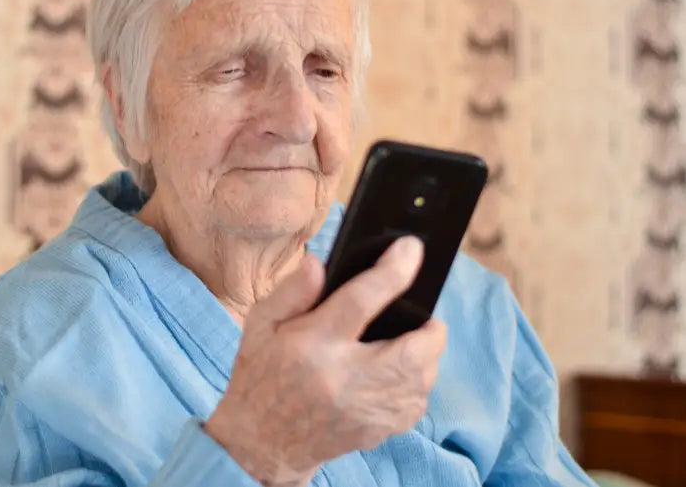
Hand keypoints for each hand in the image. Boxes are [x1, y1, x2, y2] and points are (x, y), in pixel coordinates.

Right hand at [204, 236, 446, 486]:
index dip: (392, 270)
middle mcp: (345, 379)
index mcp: (313, 345)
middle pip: (413, 349)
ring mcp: (365, 410)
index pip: (361, 301)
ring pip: (422, 378)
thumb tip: (321, 263)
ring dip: (424, 355)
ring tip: (407, 341)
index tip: (411, 248)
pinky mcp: (378, 430)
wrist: (260, 442)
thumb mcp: (262, 324)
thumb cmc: (262, 374)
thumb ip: (293, 291)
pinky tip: (395, 374)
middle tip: (423, 316)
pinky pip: (417, 402)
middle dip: (429, 327)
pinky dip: (416, 383)